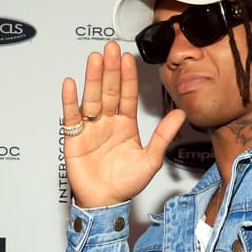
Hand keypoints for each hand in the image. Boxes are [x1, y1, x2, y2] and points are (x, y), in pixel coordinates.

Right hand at [61, 40, 184, 207]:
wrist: (105, 203)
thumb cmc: (125, 184)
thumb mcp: (151, 159)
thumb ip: (164, 136)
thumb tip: (181, 115)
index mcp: (125, 125)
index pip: (127, 95)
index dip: (128, 77)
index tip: (127, 58)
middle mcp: (107, 122)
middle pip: (108, 91)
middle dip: (110, 69)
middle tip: (110, 48)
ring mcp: (90, 128)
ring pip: (91, 98)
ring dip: (92, 78)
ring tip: (94, 59)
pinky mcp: (74, 138)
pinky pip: (72, 117)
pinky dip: (70, 101)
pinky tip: (71, 84)